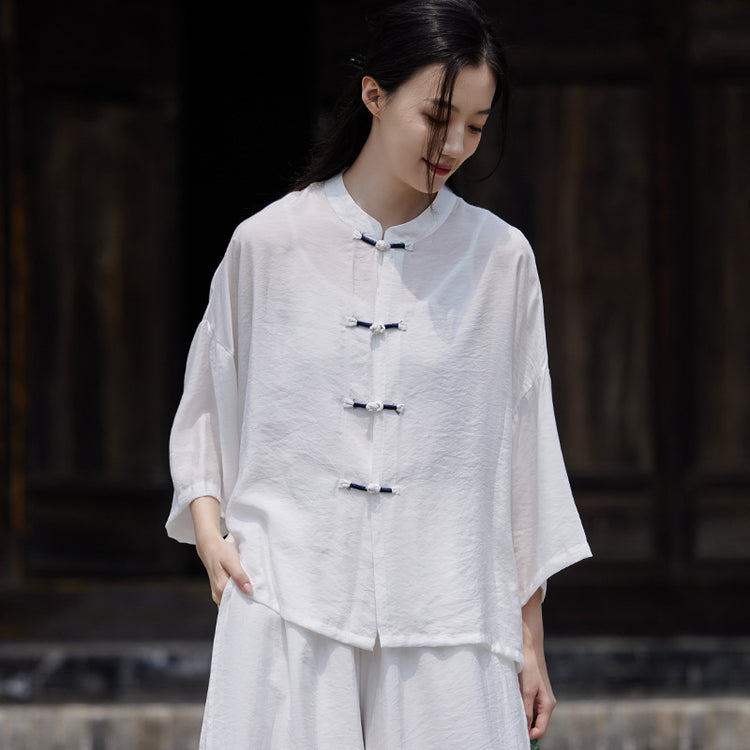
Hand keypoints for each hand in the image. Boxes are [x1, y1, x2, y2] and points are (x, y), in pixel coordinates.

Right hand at [190, 495, 252, 604]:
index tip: (259, 597)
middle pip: (236, 602)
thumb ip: (239, 576)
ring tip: (251, 586)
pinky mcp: (219, 589)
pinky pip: (230, 595)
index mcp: (221, 588)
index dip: (249, 600)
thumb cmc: (221, 552)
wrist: (209, 546)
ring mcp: (217, 592)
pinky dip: (238, 591)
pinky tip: (243, 584)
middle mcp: (218, 594)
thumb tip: (249, 591)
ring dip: (242, 594)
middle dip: (246, 598)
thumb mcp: (232, 561)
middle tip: (257, 591)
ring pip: (233, 599)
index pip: (238, 602)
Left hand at [519, 588, 555, 740]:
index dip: (529, 737)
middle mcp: (546, 703)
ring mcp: (540, 697)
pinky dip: (521, 707)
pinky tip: (511, 703)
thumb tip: (525, 728)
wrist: (528, 646)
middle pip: (536, 724)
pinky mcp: (533, 690)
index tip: (515, 737)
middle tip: (509, 728)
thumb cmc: (529, 667)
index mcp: (548, 705)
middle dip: (525, 728)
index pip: (540, 730)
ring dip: (522, 716)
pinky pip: (528, 705)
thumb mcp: (526, 690)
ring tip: (508, 715)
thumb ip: (526, 710)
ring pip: (531, 714)